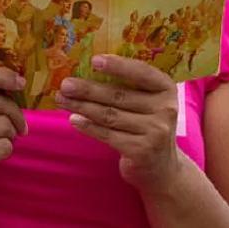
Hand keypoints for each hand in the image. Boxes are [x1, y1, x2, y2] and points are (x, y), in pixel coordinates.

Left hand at [56, 54, 186, 194]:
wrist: (162, 168)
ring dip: (82, 107)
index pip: (142, 72)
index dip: (118, 66)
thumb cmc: (147, 126)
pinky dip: (88, 126)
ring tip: (62, 100)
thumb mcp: (149, 104)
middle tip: (65, 84)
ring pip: (110, 115)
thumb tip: (87, 72)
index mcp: (166, 90)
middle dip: (88, 89)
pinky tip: (74, 119)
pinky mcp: (141, 151)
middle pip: (119, 95)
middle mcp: (165, 109)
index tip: (94, 60)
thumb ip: (129, 88)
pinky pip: (108, 134)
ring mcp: (155, 132)